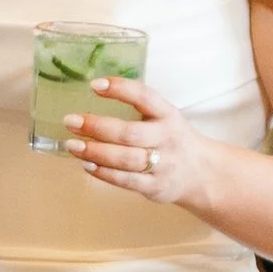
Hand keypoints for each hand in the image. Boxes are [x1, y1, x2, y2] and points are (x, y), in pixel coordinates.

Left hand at [64, 79, 211, 208]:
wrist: (201, 173)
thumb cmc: (171, 139)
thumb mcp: (164, 117)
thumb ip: (138, 106)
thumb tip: (95, 90)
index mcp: (168, 115)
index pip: (145, 97)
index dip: (121, 89)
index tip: (95, 85)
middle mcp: (167, 138)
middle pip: (129, 133)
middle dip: (97, 127)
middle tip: (71, 121)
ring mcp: (163, 165)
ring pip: (126, 159)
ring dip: (96, 152)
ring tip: (73, 146)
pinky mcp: (156, 187)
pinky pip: (126, 180)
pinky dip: (104, 173)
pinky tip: (87, 164)